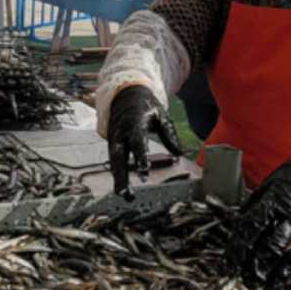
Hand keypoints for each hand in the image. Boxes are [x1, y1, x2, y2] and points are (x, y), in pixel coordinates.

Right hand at [106, 85, 181, 200]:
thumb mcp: (162, 115)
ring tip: (123, 195)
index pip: (137, 141)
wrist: (125, 94)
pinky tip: (121, 188)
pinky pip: (113, 161)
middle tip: (125, 192)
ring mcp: (114, 139)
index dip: (140, 155)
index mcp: (134, 123)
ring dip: (118, 179)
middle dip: (121, 175)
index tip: (144, 170)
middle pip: (119, 156)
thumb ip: (169, 134)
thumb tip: (178, 154)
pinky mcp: (112, 144)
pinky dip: (117, 174)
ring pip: (113, 161)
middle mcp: (121, 132)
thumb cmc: (147, 107)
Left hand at [227, 142, 290, 289]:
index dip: (237, 250)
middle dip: (252, 267)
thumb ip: (256, 206)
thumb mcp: (271, 184)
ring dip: (269, 274)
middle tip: (243, 278)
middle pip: (266, 248)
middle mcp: (290, 216)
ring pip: (284, 258)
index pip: (250, 230)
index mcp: (274, 201)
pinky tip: (280, 281)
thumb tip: (240, 228)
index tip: (229, 263)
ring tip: (259, 285)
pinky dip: (290, 273)